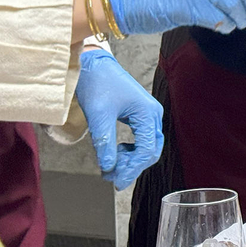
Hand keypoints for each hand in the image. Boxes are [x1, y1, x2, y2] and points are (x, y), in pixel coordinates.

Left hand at [74, 49, 162, 189]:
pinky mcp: (140, 115)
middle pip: (151, 150)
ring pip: (148, 146)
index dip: (132, 169)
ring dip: (132, 160)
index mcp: (147, 113)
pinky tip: (116, 152)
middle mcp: (152, 114)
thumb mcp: (98, 115)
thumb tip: (109, 168)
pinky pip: (142, 139)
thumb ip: (104, 143)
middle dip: (132, 166)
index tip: (116, 181)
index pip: (146, 150)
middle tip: (112, 176)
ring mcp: (148, 114)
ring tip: (111, 165)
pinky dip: (130, 151)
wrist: (93, 65)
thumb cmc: (97, 84)